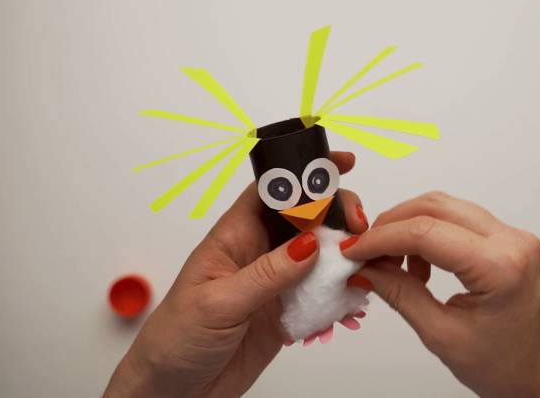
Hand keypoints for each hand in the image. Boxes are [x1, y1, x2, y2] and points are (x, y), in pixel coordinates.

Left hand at [104, 151, 367, 397]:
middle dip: (336, 214)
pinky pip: (321, 294)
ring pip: (319, 255)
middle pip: (305, 218)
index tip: (340, 164)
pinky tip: (354, 297)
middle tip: (359, 225)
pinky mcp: (287, 312)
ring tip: (365, 259)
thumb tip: (309, 244)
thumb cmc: (175, 339)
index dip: (305, 172)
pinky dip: (341, 293)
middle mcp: (258, 254)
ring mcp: (275, 283)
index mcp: (234, 237)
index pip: (272, 191)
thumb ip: (266, 274)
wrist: (175, 392)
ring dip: (344, 254)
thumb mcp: (218, 303)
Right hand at [341, 192, 539, 396]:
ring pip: (447, 208)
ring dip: (410, 227)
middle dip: (392, 225)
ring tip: (391, 262)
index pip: (426, 232)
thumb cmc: (505, 366)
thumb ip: (400, 294)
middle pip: (435, 207)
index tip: (354, 251)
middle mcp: (513, 242)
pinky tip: (419, 264)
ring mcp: (514, 237)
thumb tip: (365, 268)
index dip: (382, 238)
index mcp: (501, 267)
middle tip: (365, 251)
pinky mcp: (509, 241)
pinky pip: (460, 220)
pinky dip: (429, 233)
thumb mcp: (441, 335)